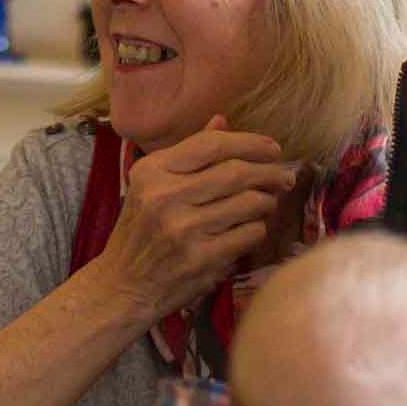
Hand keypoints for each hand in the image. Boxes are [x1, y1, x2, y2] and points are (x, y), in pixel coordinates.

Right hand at [90, 117, 298, 322]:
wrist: (122, 286)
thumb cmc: (141, 232)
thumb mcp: (151, 187)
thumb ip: (187, 154)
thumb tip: (222, 120)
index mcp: (151, 171)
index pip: (211, 144)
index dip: (249, 142)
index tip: (272, 148)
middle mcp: (164, 197)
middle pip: (235, 172)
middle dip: (269, 172)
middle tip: (284, 176)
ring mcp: (183, 229)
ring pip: (248, 203)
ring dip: (266, 202)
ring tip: (268, 203)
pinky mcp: (201, 259)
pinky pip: (248, 233)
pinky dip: (257, 229)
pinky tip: (252, 228)